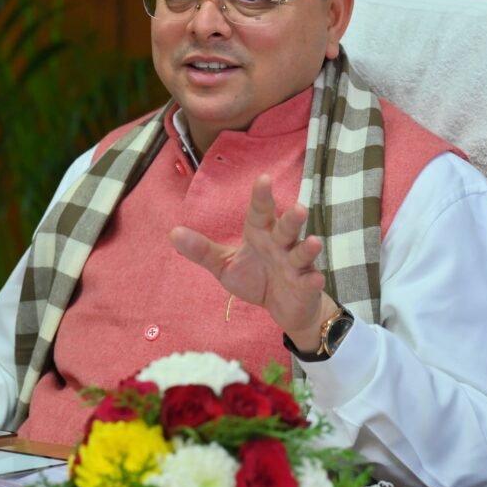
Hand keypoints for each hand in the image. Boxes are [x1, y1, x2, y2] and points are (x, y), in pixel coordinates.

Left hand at [169, 174, 339, 350]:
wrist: (283, 307)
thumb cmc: (255, 278)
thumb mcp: (224, 265)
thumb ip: (202, 250)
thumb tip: (172, 233)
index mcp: (260, 234)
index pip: (260, 212)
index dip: (262, 196)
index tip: (264, 179)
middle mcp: (281, 244)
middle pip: (286, 228)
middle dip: (292, 219)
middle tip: (298, 208)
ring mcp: (296, 265)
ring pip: (302, 252)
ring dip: (308, 247)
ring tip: (314, 242)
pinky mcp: (305, 286)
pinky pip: (309, 281)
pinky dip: (312, 280)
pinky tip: (314, 278)